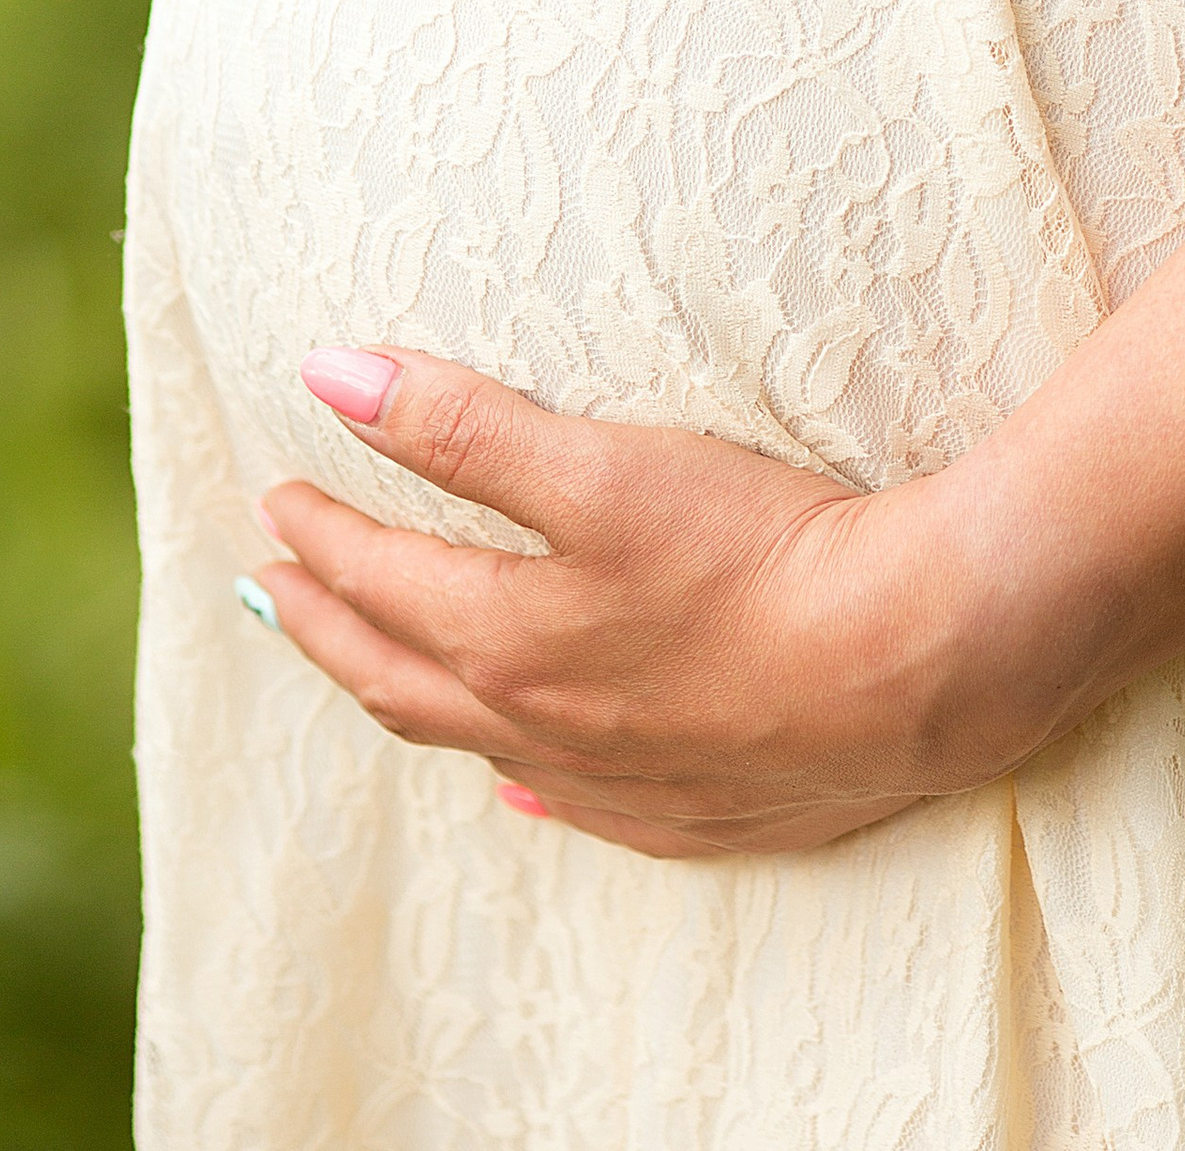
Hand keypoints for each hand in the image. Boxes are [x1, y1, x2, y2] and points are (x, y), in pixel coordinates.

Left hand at [242, 348, 1014, 859]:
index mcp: (507, 642)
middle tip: (270, 590)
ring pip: (478, 744)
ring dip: (406, 694)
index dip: (318, 536)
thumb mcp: (598, 468)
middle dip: (326, 626)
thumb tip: (325, 376)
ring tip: (366, 669)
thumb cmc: (756, 553)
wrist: (914, 664)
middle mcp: (545, 727)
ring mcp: (621, 781)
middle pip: (400, 678)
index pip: (378, 583)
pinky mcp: (699, 808)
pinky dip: (524, 783)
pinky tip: (518, 786)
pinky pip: (577, 806)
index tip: (271, 499)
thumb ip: (458, 426)